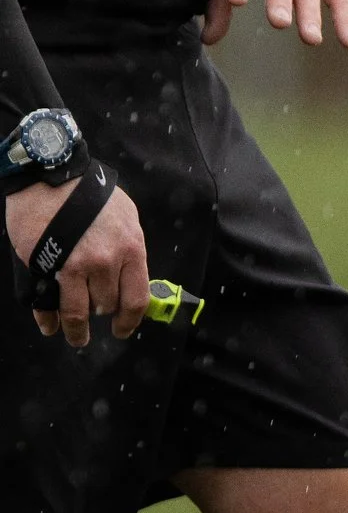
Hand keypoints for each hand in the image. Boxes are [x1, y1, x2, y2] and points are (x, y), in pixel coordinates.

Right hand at [6, 179, 147, 345]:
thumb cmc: (89, 192)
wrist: (49, 176)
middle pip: (106, 305)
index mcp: (131, 250)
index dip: (130, 320)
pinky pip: (49, 301)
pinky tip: (50, 326)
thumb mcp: (125, 216)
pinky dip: (48, 318)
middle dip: (102, 314)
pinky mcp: (46, 265)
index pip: (136, 298)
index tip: (123, 329)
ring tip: (75, 336)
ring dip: (76, 329)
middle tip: (95, 318)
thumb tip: (131, 275)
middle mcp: (106, 261)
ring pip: (79, 311)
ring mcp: (74, 265)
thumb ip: (129, 247)